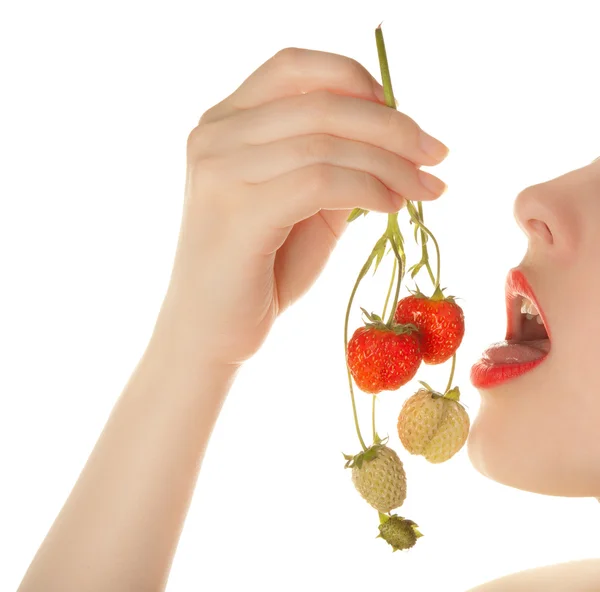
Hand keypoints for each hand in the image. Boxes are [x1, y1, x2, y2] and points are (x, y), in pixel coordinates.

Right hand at [158, 48, 448, 368]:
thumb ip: (335, 164)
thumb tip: (394, 136)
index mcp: (225, 123)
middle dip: (392, 126)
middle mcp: (215, 135)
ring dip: (391, 163)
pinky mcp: (238, 210)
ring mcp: (220, 170)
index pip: (295, 68)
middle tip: (436, 153)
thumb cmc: (260, 271)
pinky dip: (370, 189)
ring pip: (326, 142)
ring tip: (425, 189)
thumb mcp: (305, 206)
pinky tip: (393, 206)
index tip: (402, 114)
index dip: (356, 78)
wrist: (212, 331)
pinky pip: (322, 182)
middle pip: (321, 103)